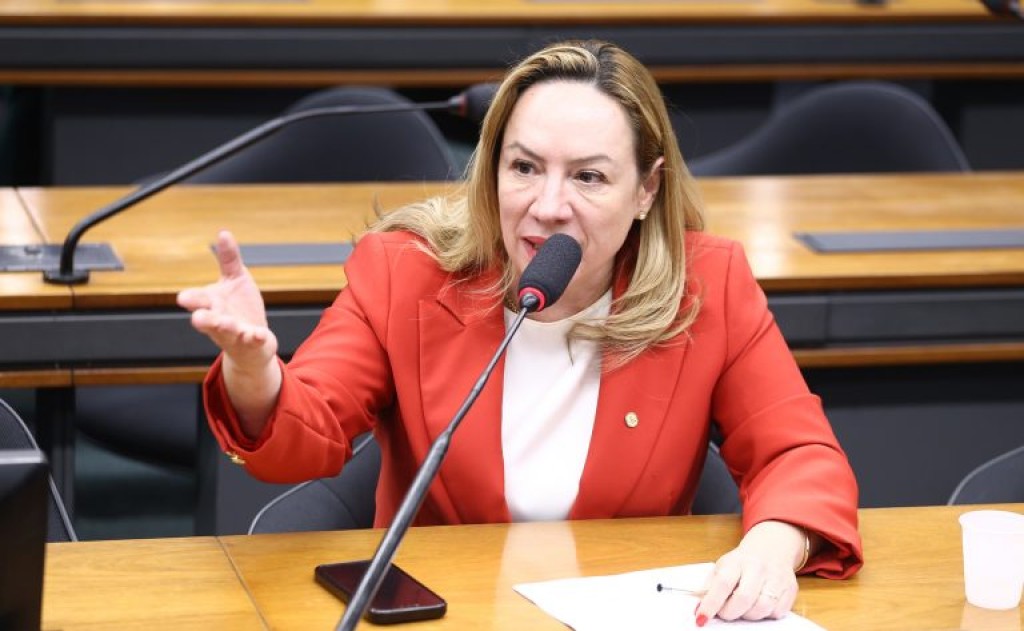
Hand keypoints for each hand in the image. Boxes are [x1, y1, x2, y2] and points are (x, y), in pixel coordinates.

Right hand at [177, 230, 281, 436]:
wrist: (254, 343)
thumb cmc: (240, 308)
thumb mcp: (235, 280)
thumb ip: (229, 259)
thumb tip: (223, 232)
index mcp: (211, 303)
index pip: (197, 300)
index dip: (191, 299)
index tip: (183, 298)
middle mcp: (219, 320)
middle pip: (206, 319)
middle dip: (203, 318)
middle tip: (198, 317)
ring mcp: (235, 333)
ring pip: (226, 331)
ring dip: (226, 327)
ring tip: (227, 323)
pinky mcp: (252, 342)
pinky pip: (252, 341)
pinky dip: (254, 338)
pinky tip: (258, 334)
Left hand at [693, 520, 805, 625]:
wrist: (771, 549)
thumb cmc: (742, 562)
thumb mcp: (722, 567)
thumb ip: (709, 587)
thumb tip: (699, 608)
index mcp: (737, 561)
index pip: (722, 584)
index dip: (711, 603)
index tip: (701, 618)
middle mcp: (758, 568)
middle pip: (744, 598)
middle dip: (730, 613)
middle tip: (724, 613)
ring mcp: (776, 578)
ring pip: (762, 608)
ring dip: (748, 615)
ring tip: (742, 608)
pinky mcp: (790, 589)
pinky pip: (777, 612)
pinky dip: (765, 614)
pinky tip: (759, 604)